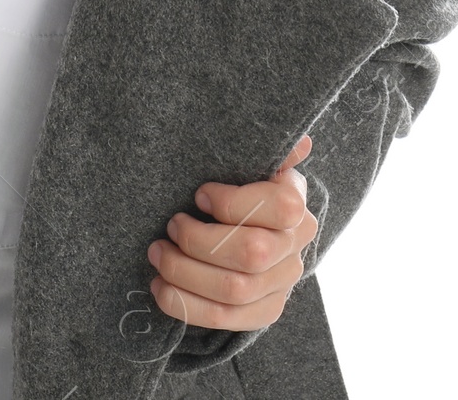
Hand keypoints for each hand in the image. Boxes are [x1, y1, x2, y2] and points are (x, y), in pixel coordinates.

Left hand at [145, 134, 318, 332]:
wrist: (250, 225)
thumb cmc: (239, 183)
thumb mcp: (251, 161)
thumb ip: (271, 150)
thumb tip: (300, 140)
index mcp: (296, 203)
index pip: (281, 208)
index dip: (233, 203)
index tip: (198, 193)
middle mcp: (295, 248)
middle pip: (251, 253)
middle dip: (198, 240)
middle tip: (170, 224)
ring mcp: (282, 285)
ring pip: (233, 290)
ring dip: (184, 271)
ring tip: (157, 252)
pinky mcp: (264, 312)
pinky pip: (223, 318)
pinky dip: (185, 305)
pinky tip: (160, 287)